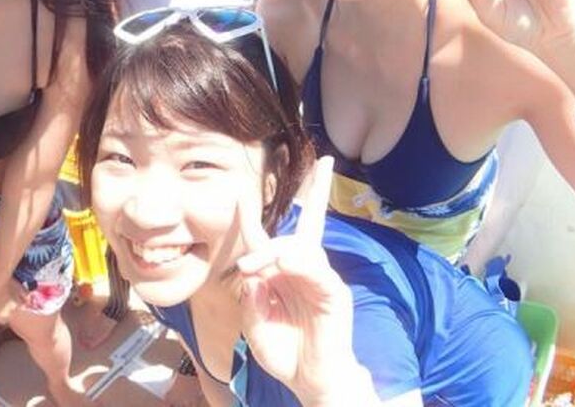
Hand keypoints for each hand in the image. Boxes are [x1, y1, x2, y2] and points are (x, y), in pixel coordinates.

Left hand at [236, 157, 376, 405]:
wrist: (310, 381)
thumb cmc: (284, 353)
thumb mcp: (255, 330)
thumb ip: (251, 305)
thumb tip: (253, 277)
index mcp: (276, 275)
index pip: (263, 238)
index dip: (250, 217)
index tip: (240, 193)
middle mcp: (298, 271)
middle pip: (285, 238)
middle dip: (261, 246)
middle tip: (245, 266)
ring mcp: (318, 279)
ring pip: (301, 248)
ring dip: (277, 252)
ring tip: (257, 267)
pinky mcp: (333, 294)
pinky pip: (319, 272)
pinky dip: (303, 264)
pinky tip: (288, 263)